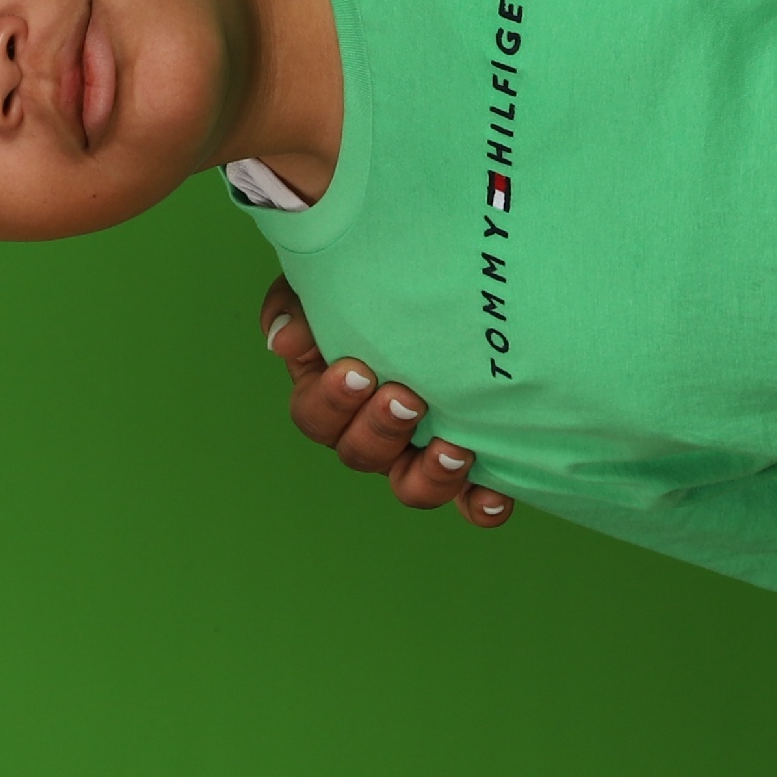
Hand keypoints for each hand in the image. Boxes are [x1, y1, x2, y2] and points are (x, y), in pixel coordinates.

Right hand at [260, 278, 512, 527]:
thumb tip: (282, 340)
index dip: (332, 402)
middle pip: (360, 454)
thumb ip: (301, 304)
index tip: (358, 372)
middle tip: (408, 399)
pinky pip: (469, 498)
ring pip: (410, 486)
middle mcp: (371, 430)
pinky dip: (479, 503)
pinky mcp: (465, 462)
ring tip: (454, 449)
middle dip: (381, 430)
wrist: (439, 273)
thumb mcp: (334, 280)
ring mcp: (416, 451)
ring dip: (429, 475)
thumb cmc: (375, 280)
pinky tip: (494, 496)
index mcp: (332, 393)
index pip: (315, 416)